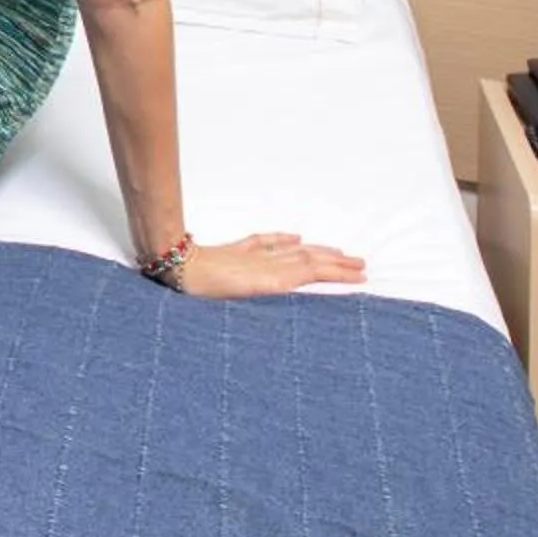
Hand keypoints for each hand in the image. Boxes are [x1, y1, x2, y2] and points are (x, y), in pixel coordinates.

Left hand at [175, 232, 366, 297]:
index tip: (361, 276)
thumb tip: (295, 279)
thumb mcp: (238, 298)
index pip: (312, 272)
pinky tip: (296, 237)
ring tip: (340, 252)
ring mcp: (253, 256)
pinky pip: (267, 242)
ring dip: (319, 250)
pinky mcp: (238, 251)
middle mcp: (267, 265)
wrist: (175, 268)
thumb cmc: (202, 291)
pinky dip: (284, 240)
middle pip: (309, 260)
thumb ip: (267, 290)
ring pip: (294, 251)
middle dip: (337, 262)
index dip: (337, 273)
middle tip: (362, 264)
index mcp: (270, 279)